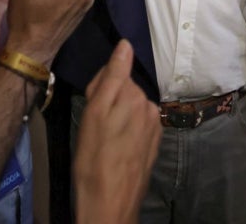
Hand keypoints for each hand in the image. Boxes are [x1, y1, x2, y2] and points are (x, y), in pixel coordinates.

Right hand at [74, 40, 160, 223]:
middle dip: (109, 98)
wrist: (110, 201)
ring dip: (117, 115)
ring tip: (104, 138)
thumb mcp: (95, 112)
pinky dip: (126, 129)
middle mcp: (150, 106)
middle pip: (125, 88)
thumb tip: (126, 44)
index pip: (115, 71)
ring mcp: (154, 126)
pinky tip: (115, 146)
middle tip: (94, 124)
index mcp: (135, 95)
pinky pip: (137, 124)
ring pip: (131, 106)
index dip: (98, 85)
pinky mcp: (154, 142)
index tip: (91, 103)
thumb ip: (113, 75)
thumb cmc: (94, 156)